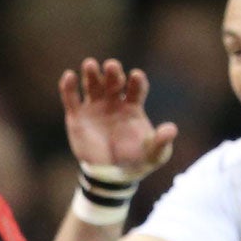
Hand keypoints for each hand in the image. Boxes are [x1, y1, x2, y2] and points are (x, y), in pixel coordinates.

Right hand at [59, 57, 177, 179]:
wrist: (112, 176)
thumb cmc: (137, 162)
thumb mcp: (154, 154)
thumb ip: (162, 142)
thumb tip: (172, 129)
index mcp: (133, 107)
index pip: (136, 88)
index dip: (137, 81)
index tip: (136, 76)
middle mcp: (114, 102)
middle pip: (113, 81)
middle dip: (113, 73)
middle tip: (111, 66)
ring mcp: (94, 107)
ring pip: (92, 84)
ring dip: (91, 73)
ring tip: (90, 64)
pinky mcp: (77, 116)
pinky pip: (71, 98)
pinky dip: (69, 87)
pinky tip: (69, 76)